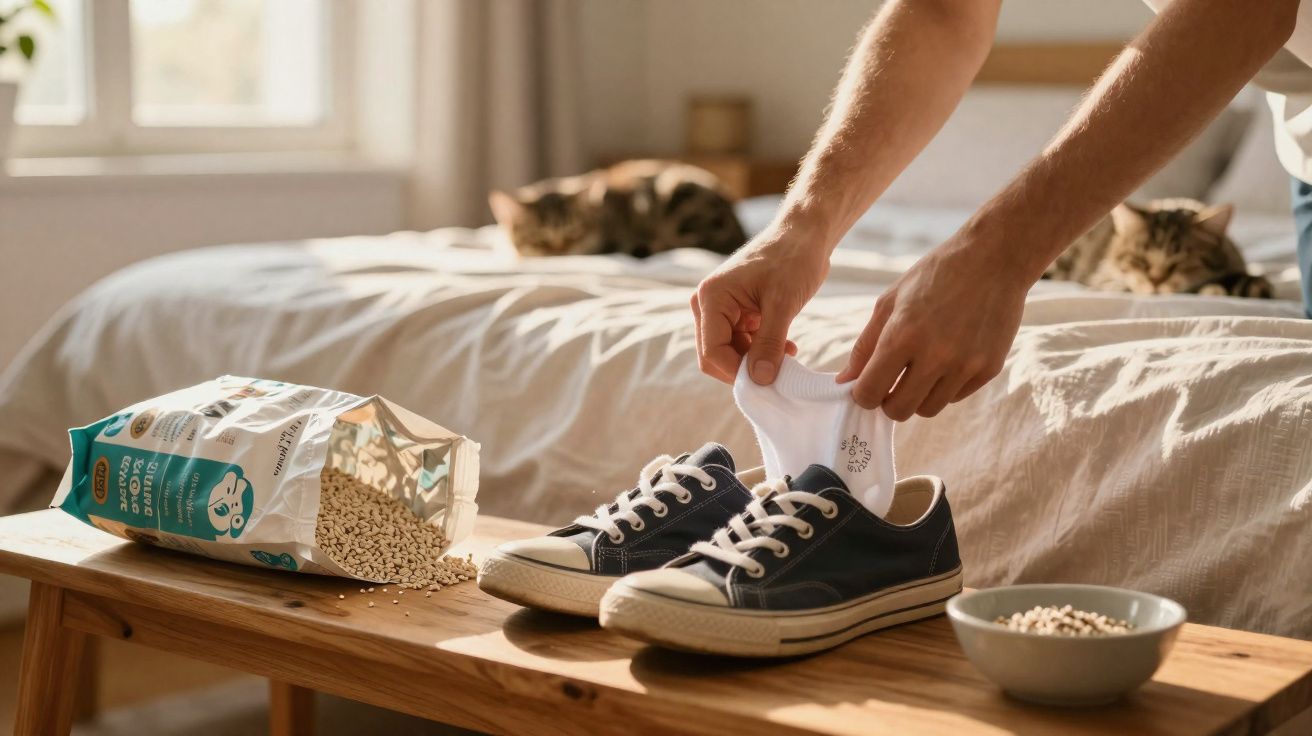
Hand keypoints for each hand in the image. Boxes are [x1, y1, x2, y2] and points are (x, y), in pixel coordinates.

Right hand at [691, 225, 828, 383]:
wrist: (805, 234)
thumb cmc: (793, 259)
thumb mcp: (783, 304)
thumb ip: (769, 343)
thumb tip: (759, 381)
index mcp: (712, 297)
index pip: (712, 351)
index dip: (737, 372)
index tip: (767, 383)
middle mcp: (708, 303)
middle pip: (716, 355)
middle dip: (746, 368)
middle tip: (779, 373)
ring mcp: (721, 308)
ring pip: (731, 352)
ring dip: (757, 361)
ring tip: (788, 356)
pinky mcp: (737, 312)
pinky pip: (742, 343)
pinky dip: (762, 351)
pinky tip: (786, 348)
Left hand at [837, 234, 1027, 418]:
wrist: (994, 258)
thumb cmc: (935, 275)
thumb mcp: (890, 302)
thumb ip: (865, 345)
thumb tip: (844, 381)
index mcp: (902, 336)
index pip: (870, 393)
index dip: (863, 394)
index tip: (868, 384)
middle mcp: (935, 356)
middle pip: (898, 411)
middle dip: (888, 401)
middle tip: (891, 383)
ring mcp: (965, 365)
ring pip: (928, 409)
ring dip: (917, 396)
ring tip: (919, 370)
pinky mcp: (989, 369)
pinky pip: (955, 397)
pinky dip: (944, 387)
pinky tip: (946, 360)